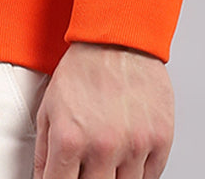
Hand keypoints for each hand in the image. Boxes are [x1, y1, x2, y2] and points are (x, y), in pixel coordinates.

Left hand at [33, 42, 173, 177]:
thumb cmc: (83, 70)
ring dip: (113, 178)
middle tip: (87, 165)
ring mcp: (135, 145)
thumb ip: (44, 154)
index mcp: (70, 139)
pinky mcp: (160, 140)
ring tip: (106, 158)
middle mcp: (103, 146)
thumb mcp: (49, 108)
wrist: (118, 38)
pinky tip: (127, 157)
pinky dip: (138, 174)